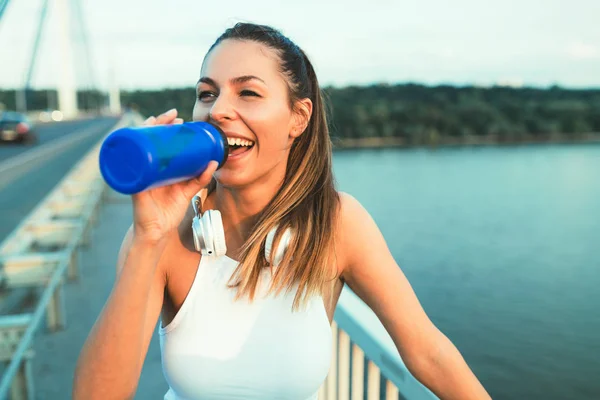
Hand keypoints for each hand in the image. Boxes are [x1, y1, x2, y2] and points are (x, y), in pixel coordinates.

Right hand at [131, 109, 217, 242]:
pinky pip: (129, 168)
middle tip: (173, 116)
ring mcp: (139, 174)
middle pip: (147, 138)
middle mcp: (146, 167)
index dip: (166, 127)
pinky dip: (128, 155)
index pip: (158, 141)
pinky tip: (130, 141)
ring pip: (137, 147)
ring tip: (156, 121)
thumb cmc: (168, 211)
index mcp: (158, 167)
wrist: (157, 232)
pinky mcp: (135, 185)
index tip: (179, 118)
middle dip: (158, 123)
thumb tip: (214, 162)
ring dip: (144, 131)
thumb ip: (200, 179)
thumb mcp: (187, 192)